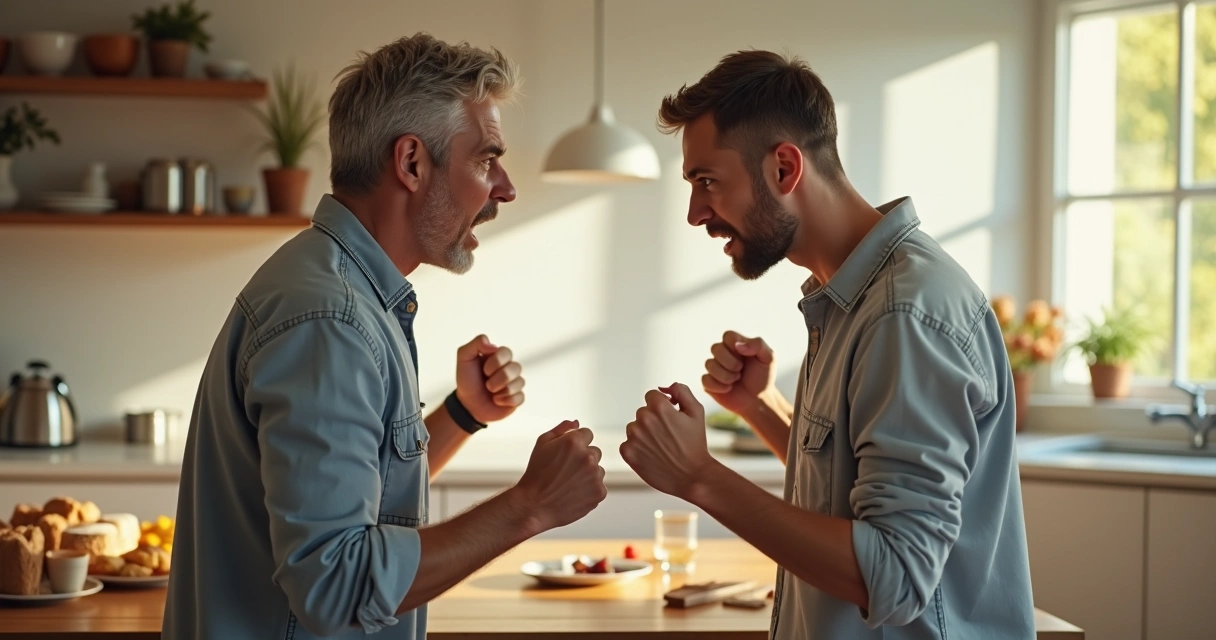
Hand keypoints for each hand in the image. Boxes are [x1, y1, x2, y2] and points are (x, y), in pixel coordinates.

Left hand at [455, 335, 524, 423]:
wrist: (467, 404)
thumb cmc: (467, 379)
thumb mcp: (464, 358)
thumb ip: (476, 343)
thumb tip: (493, 346)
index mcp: (500, 356)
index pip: (507, 352)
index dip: (495, 362)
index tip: (484, 370)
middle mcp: (510, 368)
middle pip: (516, 367)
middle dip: (498, 378)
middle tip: (487, 384)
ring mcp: (515, 383)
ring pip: (520, 382)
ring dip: (502, 390)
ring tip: (491, 393)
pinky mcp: (517, 398)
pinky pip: (520, 397)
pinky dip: (506, 401)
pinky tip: (497, 401)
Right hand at [515, 421, 606, 530]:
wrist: (534, 506)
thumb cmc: (536, 474)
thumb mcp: (542, 444)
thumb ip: (561, 429)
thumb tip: (577, 422)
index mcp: (574, 442)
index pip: (587, 434)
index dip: (576, 444)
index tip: (566, 455)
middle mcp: (588, 457)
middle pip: (595, 451)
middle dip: (583, 458)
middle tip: (565, 471)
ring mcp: (595, 476)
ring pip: (598, 470)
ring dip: (588, 474)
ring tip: (568, 483)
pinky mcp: (600, 492)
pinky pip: (599, 486)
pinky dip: (589, 490)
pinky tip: (573, 493)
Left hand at [620, 383, 715, 499]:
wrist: (692, 476)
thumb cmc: (695, 443)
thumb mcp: (696, 411)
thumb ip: (681, 391)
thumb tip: (664, 387)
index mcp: (659, 407)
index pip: (651, 396)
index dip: (663, 407)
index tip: (670, 419)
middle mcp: (643, 419)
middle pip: (642, 412)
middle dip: (653, 420)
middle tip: (668, 436)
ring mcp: (633, 436)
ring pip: (634, 427)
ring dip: (644, 434)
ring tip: (661, 447)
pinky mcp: (627, 452)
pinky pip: (627, 443)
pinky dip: (637, 448)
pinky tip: (653, 455)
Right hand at [702, 331, 775, 419]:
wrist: (759, 400)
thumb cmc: (763, 377)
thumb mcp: (769, 358)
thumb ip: (758, 345)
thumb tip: (737, 345)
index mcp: (736, 344)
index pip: (727, 335)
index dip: (735, 346)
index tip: (745, 356)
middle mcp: (722, 353)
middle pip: (715, 348)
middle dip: (730, 362)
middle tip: (741, 370)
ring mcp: (714, 368)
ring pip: (709, 364)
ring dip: (726, 375)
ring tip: (736, 380)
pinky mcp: (708, 382)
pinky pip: (705, 380)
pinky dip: (719, 386)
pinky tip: (728, 388)